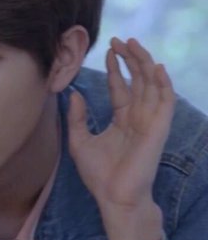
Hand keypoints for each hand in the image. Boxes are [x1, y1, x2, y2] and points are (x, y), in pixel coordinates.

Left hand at [67, 37, 175, 211]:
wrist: (112, 198)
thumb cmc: (99, 175)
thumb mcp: (80, 141)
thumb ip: (77, 118)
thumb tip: (74, 94)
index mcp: (122, 120)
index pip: (121, 87)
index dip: (116, 68)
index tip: (108, 50)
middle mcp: (138, 118)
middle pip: (138, 81)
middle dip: (131, 59)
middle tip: (120, 40)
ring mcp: (149, 123)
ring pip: (151, 86)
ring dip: (145, 64)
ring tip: (134, 44)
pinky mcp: (158, 130)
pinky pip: (164, 103)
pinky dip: (163, 84)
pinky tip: (156, 67)